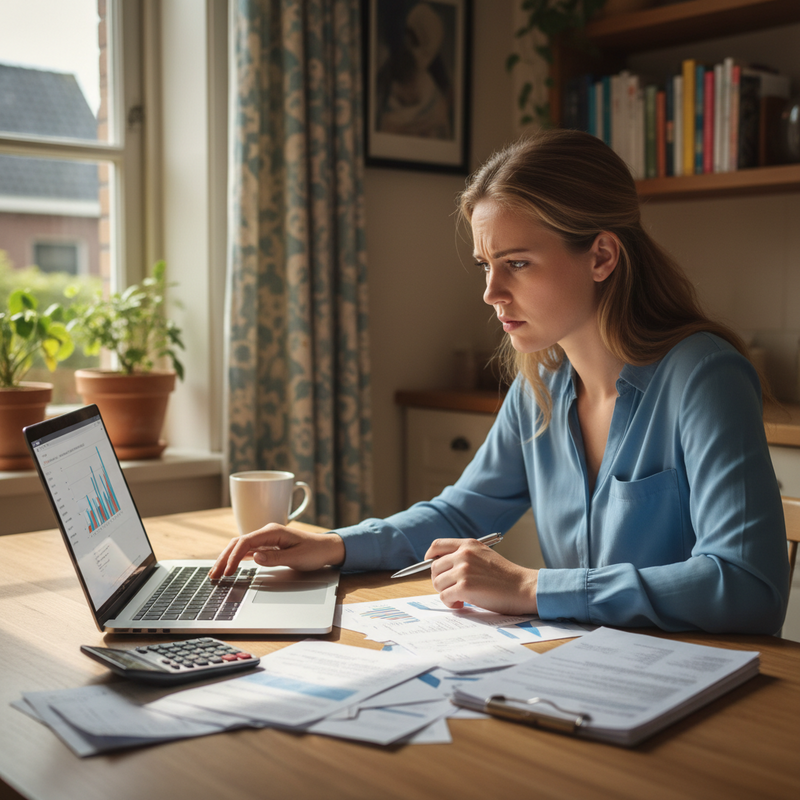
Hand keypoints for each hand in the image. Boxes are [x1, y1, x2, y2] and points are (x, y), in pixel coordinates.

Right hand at [209, 524, 344, 578]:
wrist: (326, 548)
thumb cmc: (314, 552)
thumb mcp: (296, 557)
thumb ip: (275, 558)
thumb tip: (254, 557)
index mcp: (272, 532)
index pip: (245, 542)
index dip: (233, 557)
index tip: (227, 572)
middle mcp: (267, 532)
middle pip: (238, 543)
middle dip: (224, 558)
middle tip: (213, 575)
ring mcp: (266, 538)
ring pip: (240, 547)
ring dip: (227, 558)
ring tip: (216, 573)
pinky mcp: (267, 545)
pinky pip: (247, 550)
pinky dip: (236, 558)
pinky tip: (229, 567)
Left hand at [424, 538, 537, 615]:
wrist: (523, 587)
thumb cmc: (506, 576)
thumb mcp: (484, 555)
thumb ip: (464, 556)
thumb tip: (441, 566)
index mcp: (468, 545)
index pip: (437, 546)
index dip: (429, 557)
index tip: (430, 565)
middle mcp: (464, 554)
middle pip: (434, 568)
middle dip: (439, 581)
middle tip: (452, 590)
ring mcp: (463, 570)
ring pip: (438, 584)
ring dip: (446, 593)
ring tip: (460, 598)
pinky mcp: (465, 587)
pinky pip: (445, 597)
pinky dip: (451, 604)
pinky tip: (463, 604)